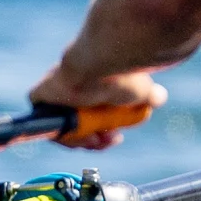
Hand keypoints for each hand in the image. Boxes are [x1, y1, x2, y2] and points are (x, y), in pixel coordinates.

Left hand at [31, 65, 162, 148]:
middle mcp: (71, 90)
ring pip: (63, 129)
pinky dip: (60, 134)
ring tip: (99, 139)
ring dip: (81, 141)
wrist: (104, 60)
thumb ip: (148, 95)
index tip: (117, 136)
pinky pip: (46, 125)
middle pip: (77, 126)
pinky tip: (78, 133)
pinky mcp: (41, 97)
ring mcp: (55, 94)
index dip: (103, 131)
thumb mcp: (141, 88)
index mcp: (91, 85)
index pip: (91, 116)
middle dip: (94, 140)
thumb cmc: (124, 72)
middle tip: (109, 140)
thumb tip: (159, 96)